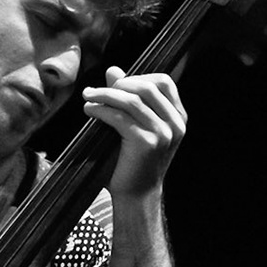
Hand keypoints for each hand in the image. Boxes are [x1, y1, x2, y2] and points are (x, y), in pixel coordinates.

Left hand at [82, 67, 186, 199]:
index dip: (137, 78)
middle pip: (147, 87)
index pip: (163, 82)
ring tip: (88, 97)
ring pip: (131, 100)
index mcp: (178, 118)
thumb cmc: (133, 161)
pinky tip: (89, 110)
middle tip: (95, 91)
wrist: (136, 195)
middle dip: (118, 85)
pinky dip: (101, 110)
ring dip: (105, 95)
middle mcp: (175, 124)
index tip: (115, 84)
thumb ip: (127, 98)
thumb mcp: (134, 126)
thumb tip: (113, 70)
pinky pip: (119, 117)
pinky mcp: (146, 143)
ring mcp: (163, 133)